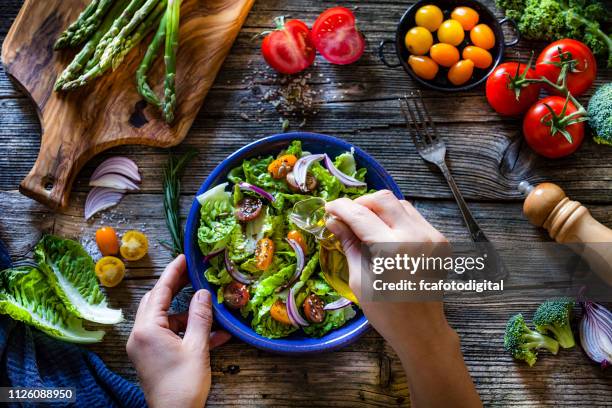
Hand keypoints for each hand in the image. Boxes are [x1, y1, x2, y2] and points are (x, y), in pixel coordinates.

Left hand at [127, 255, 230, 407]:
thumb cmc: (183, 384)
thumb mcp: (197, 347)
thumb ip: (200, 317)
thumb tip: (203, 293)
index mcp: (147, 329)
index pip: (160, 292)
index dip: (173, 273)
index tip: (184, 258)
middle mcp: (140, 335)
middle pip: (157, 302)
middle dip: (177, 288)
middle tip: (193, 274)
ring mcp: (144, 347)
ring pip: (165, 319)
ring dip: (187, 314)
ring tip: (210, 308)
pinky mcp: (151, 357)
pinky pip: (168, 335)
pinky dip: (187, 331)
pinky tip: (213, 334)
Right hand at [326, 190, 480, 407]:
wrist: (422, 330)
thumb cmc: (386, 312)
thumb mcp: (359, 279)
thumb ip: (349, 244)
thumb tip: (334, 222)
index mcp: (392, 248)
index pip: (361, 215)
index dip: (341, 208)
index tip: (328, 208)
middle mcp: (415, 236)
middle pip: (383, 199)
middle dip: (360, 203)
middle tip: (345, 216)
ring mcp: (431, 236)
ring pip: (400, 203)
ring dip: (378, 208)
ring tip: (363, 223)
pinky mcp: (439, 240)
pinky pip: (413, 216)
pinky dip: (395, 217)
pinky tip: (384, 231)